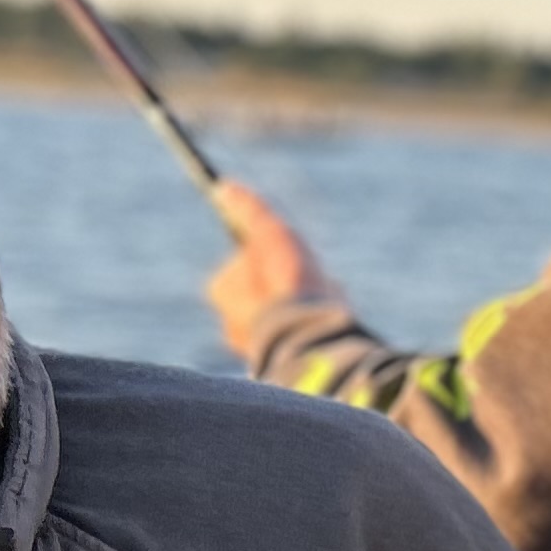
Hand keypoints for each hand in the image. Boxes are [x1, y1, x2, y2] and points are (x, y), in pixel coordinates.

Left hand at [203, 180, 338, 351]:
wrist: (310, 337)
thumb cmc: (287, 283)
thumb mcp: (269, 234)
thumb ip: (249, 211)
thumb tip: (224, 188)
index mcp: (221, 290)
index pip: (244, 262)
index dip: (270, 255)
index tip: (290, 255)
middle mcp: (230, 322)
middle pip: (263, 292)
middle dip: (286, 283)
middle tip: (312, 278)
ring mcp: (254, 346)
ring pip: (281, 315)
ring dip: (303, 304)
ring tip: (325, 300)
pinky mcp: (279, 362)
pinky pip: (296, 337)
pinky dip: (311, 327)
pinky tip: (329, 320)